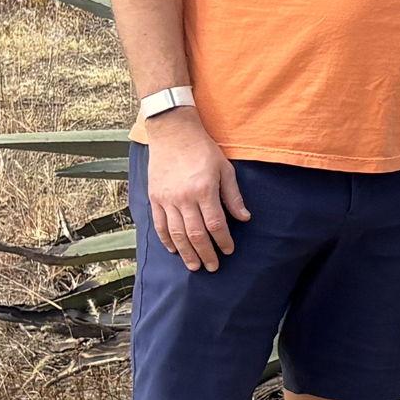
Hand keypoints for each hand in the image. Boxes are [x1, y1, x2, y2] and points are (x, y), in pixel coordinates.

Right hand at [145, 109, 250, 270]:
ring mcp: (166, 199)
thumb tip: (244, 218)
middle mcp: (183, 197)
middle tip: (212, 267)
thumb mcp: (225, 169)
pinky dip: (167, 240)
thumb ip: (233, 196)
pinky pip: (159, 224)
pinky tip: (174, 250)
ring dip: (186, 252)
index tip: (228, 250)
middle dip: (205, 253)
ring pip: (176, 233)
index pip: (215, 224)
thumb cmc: (203, 150)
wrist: (173, 133)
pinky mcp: (154, 198)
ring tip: (195, 266)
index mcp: (204, 190)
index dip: (222, 240)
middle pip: (195, 233)